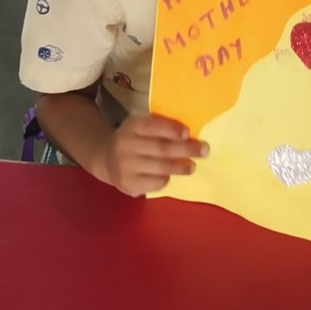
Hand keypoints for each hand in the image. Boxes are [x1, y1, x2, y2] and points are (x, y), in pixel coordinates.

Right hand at [91, 113, 208, 197]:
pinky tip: (170, 176)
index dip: (171, 129)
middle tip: (204, 150)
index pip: (153, 125)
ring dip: (180, 167)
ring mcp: (125, 166)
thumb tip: (189, 135)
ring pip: (160, 167)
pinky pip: (155, 182)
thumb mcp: (140, 127)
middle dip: (185, 149)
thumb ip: (159, 127)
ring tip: (192, 166)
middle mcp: (126, 145)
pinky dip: (166, 179)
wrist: (106, 159)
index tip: (188, 132)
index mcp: (132, 126)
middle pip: (161, 148)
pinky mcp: (128, 184)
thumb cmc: (133, 140)